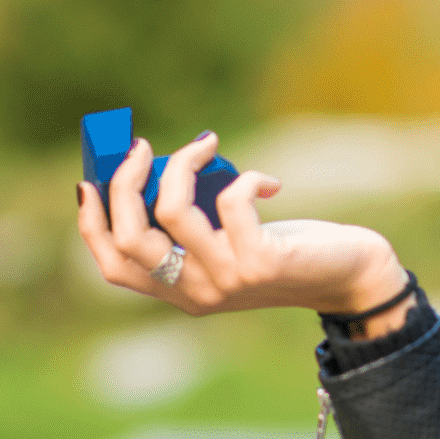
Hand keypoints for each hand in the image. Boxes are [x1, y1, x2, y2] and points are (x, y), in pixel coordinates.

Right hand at [76, 132, 413, 335]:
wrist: (351, 276)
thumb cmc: (288, 248)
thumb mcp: (231, 239)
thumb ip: (195, 220)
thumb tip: (156, 167)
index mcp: (180, 292)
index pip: (114, 266)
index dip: (93, 224)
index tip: (88, 181)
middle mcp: (196, 294)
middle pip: (130, 236)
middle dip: (124, 181)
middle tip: (142, 146)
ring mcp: (226, 281)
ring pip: (171, 209)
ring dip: (183, 162)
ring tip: (208, 145)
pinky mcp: (259, 263)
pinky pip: (230, 200)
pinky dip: (246, 177)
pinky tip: (269, 183)